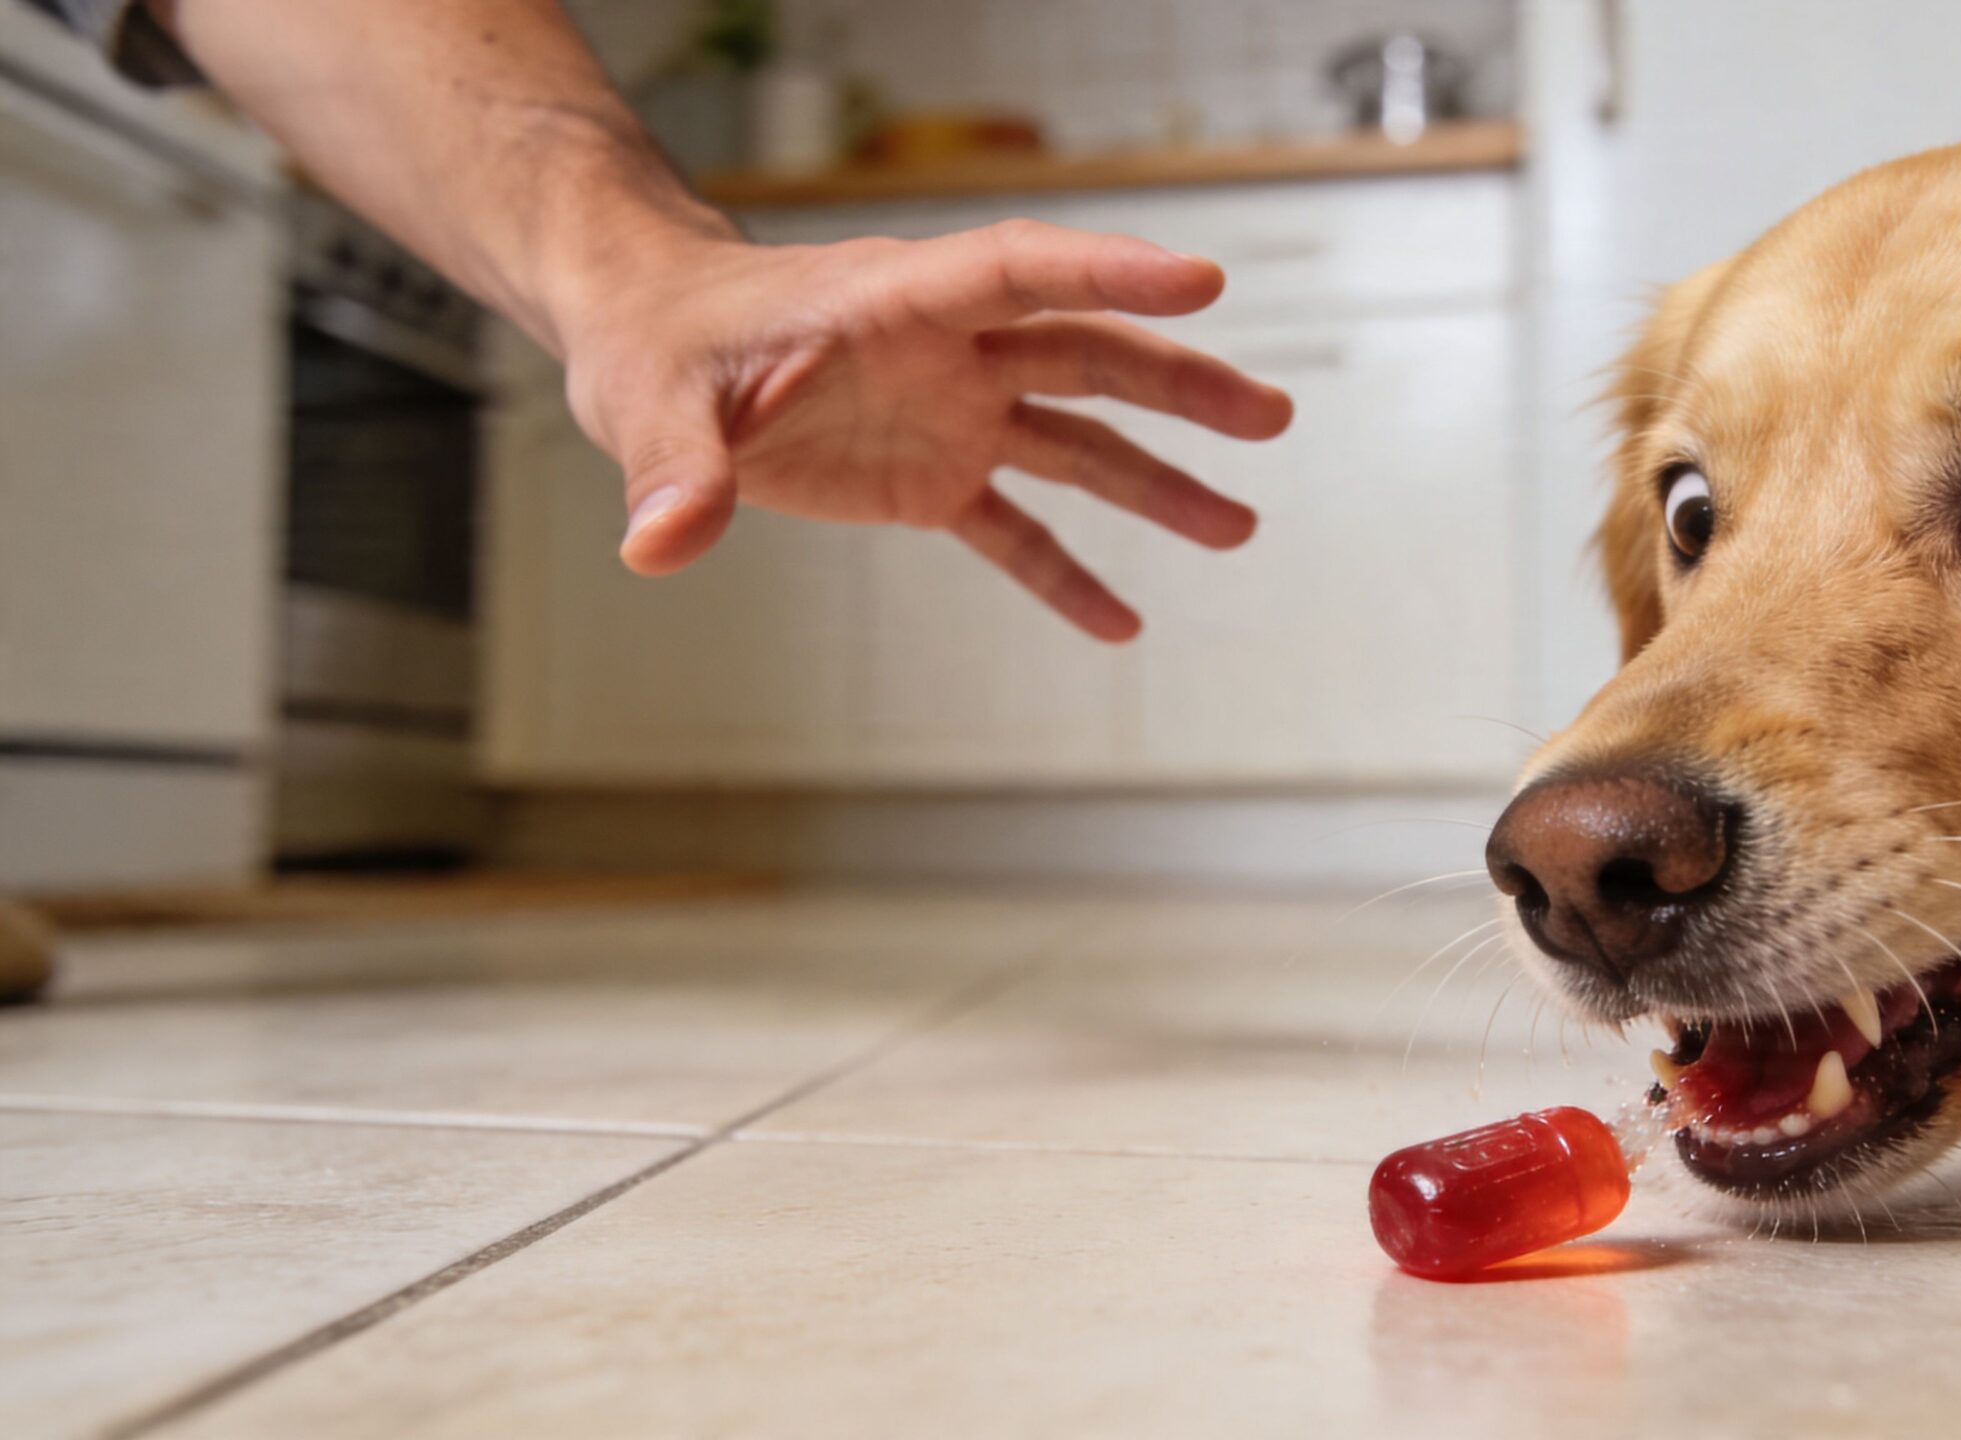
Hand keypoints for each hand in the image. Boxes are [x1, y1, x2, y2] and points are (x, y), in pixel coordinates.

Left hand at [558, 220, 1293, 640]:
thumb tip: (660, 547)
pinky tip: (1123, 624)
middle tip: (1268, 416)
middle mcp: (946, 353)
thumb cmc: (653, 345)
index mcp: (894, 302)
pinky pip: (1015, 530)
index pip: (1019, 273)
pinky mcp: (932, 479)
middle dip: (1178, 385)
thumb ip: (671, 471)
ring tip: (1239, 525)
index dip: (1108, 273)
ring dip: (1156, 480)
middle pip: (1085, 355)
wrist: (652, 351)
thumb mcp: (646, 402)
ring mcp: (951, 414)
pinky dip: (1064, 577)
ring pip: (1077, 439)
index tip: (1200, 283)